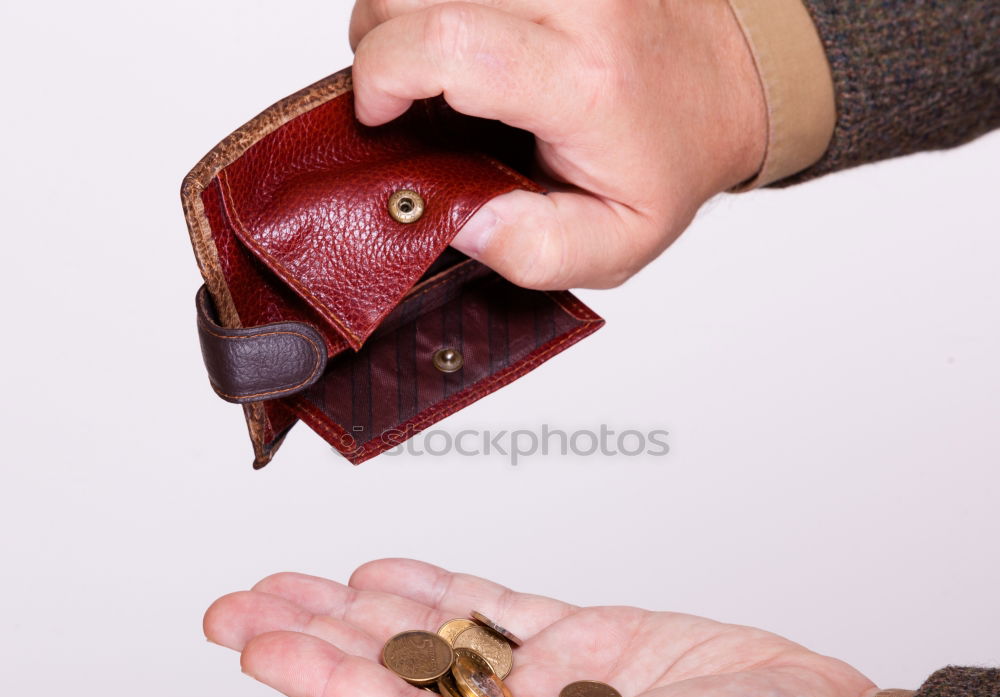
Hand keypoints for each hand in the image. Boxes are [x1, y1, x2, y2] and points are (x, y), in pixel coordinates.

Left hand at [205, 559, 874, 696]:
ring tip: (295, 582)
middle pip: (391, 676)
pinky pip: (492, 606)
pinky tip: (391, 575)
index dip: (319, 681)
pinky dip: (439, 586)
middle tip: (242, 605)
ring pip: (432, 636)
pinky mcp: (580, 640)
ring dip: (362, 611)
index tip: (257, 641)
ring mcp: (545, 683)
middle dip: (312, 639)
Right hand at [347, 0, 766, 289]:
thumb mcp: (613, 244)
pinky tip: (457, 29)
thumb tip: (453, 218)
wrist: (724, 87)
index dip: (384, 74)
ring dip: (402, 9)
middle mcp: (579, 2)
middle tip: (404, 94)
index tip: (379, 116)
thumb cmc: (665, 164)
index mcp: (584, 82)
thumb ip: (531, 250)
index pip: (447, 43)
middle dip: (379, 38)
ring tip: (429, 62)